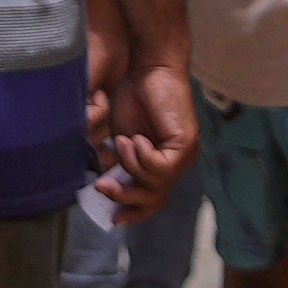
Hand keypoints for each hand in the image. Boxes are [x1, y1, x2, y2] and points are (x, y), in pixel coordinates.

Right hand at [94, 49, 200, 215]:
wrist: (148, 69)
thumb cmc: (133, 95)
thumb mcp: (121, 135)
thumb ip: (118, 160)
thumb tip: (103, 183)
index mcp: (160, 161)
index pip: (153, 198)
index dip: (134, 211)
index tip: (112, 218)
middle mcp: (176, 162)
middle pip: (154, 199)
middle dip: (125, 197)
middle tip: (101, 186)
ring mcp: (184, 156)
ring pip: (155, 185)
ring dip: (130, 167)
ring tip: (121, 143)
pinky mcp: (185, 146)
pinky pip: (159, 169)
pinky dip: (141, 156)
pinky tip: (135, 138)